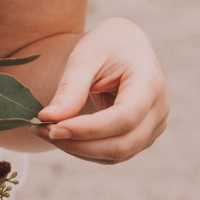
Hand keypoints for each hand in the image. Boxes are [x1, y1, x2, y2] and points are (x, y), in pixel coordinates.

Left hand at [37, 17, 168, 163]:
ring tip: (44, 131)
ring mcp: (153, 126)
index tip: (52, 128)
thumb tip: (48, 118)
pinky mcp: (141, 136)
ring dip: (78, 149)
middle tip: (40, 131)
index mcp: (150, 83)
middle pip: (123, 144)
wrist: (125, 45)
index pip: (124, 118)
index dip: (88, 129)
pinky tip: (61, 134)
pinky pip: (113, 153)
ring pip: (117, 154)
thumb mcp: (85, 56)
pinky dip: (85, 149)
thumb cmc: (106, 45)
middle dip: (79, 144)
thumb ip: (70, 88)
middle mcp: (159, 109)